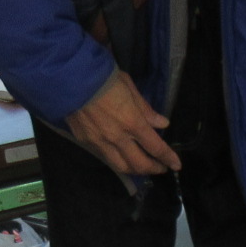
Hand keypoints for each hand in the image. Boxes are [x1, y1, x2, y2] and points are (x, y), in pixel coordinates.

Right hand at [65, 69, 179, 175]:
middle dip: (153, 169)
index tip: (177, 165)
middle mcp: (118, 138)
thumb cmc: (103, 76)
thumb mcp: (128, 86)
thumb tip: (162, 124)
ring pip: (122, 166)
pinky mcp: (86, 141)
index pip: (156, 147)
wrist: (69, 78)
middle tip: (161, 168)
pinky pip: (106, 157)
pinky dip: (118, 160)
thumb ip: (146, 109)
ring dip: (135, 170)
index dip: (168, 158)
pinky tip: (122, 156)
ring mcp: (100, 142)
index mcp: (132, 122)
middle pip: (139, 164)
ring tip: (142, 166)